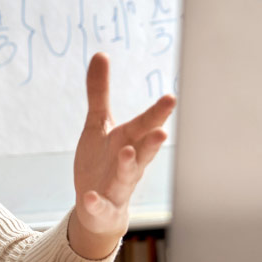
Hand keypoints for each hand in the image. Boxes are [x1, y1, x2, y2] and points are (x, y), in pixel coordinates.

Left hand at [69, 53, 175, 259]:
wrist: (97, 208)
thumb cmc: (104, 161)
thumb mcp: (98, 124)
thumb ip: (99, 92)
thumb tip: (100, 54)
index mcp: (129, 141)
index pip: (145, 125)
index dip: (157, 113)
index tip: (171, 98)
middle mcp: (129, 163)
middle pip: (143, 151)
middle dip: (152, 142)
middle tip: (162, 132)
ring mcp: (117, 186)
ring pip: (127, 177)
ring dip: (128, 166)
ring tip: (127, 153)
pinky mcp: (103, 206)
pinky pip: (100, 205)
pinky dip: (96, 202)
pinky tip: (90, 197)